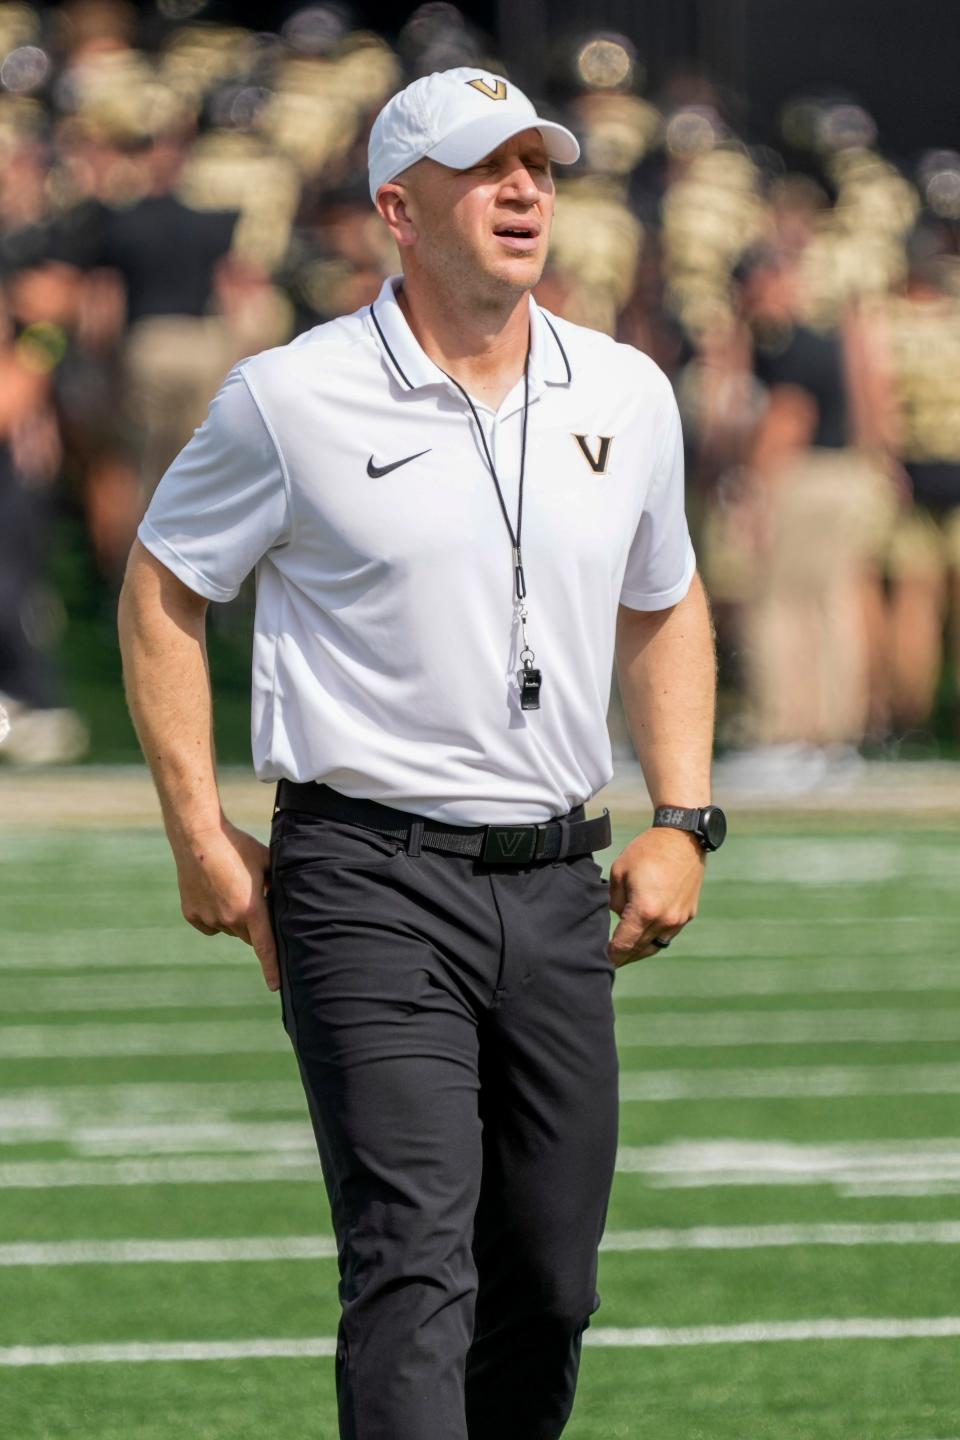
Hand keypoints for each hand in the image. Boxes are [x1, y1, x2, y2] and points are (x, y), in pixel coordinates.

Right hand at [173, 817, 278, 990]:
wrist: (198, 836)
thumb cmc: (237, 846)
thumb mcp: (265, 863)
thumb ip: (275, 885)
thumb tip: (283, 899)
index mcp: (251, 909)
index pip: (265, 947)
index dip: (272, 968)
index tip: (276, 986)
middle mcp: (229, 919)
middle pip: (248, 935)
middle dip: (254, 925)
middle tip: (252, 900)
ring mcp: (208, 918)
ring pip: (228, 929)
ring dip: (233, 918)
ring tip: (230, 887)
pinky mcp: (191, 914)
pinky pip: (208, 924)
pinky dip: (213, 914)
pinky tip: (213, 892)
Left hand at [607, 827, 704, 967]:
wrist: (683, 837)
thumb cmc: (648, 851)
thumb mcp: (619, 871)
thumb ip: (614, 900)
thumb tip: (618, 916)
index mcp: (645, 911)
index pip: (623, 944)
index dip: (610, 955)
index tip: (600, 960)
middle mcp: (665, 921)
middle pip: (639, 949)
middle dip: (623, 957)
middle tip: (609, 963)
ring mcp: (679, 919)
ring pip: (655, 946)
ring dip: (639, 951)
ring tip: (625, 954)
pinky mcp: (688, 914)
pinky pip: (668, 935)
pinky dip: (654, 939)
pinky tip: (643, 938)